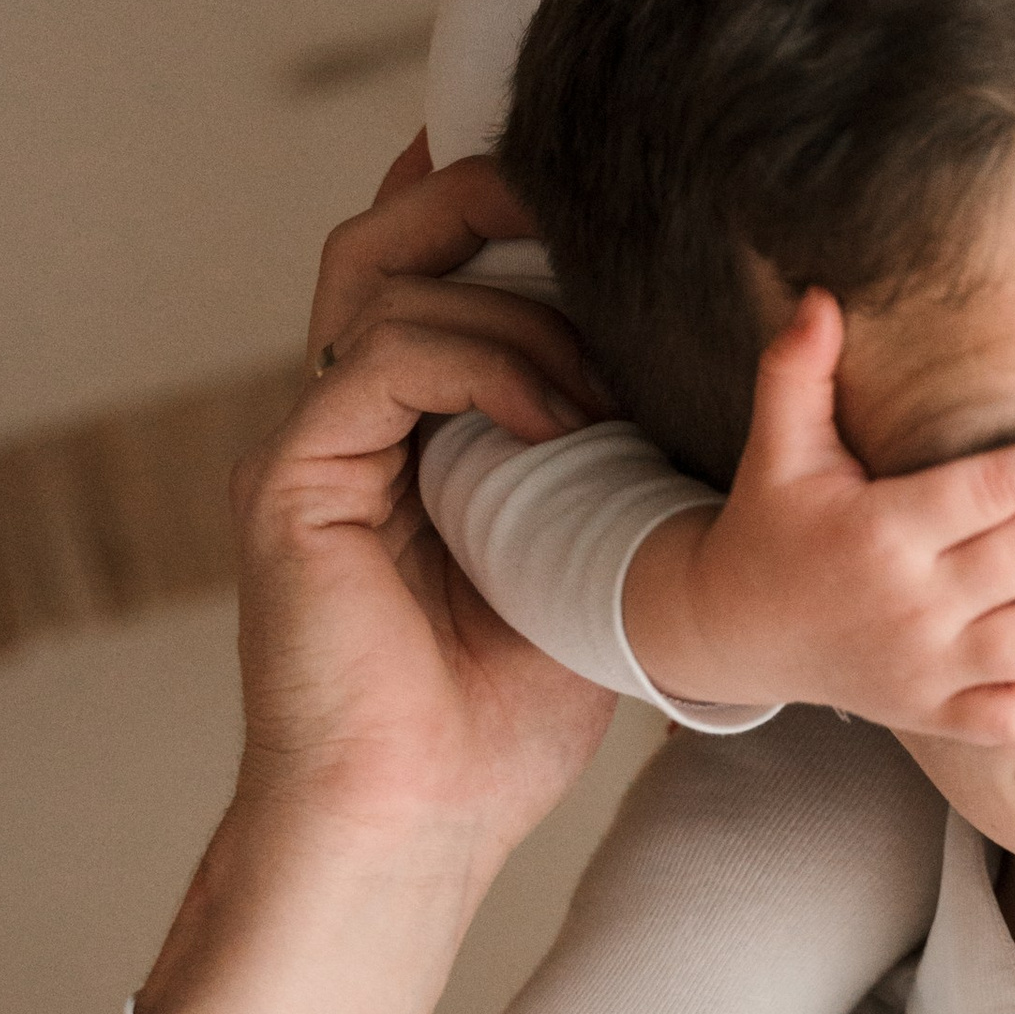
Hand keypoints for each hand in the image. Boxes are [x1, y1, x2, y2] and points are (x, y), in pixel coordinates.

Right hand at [139, 145, 617, 1013]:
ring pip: (377, 276)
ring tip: (595, 361)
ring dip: (506, 299)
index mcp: (404, 431)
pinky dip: (478, 367)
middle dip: (481, 198)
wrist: (412, 826)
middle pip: (384, 239)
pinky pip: (382, 360)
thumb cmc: (497, 723)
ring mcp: (309, 444)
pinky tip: (558, 420)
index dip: (489, 208)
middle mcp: (344, 420)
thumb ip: (612, 474)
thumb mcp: (585, 569)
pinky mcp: (290, 482)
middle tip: (581, 213)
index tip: (593, 187)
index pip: (430, 271)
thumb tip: (724, 407)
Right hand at [622, 289, 1014, 738]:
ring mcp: (921, 670)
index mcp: (878, 531)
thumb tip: (824, 293)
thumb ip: (797, 367)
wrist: (733, 631)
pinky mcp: (929, 715)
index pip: (989, 491)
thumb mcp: (777, 443)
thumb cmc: (773, 523)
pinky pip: (1009, 713)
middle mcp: (906, 605)